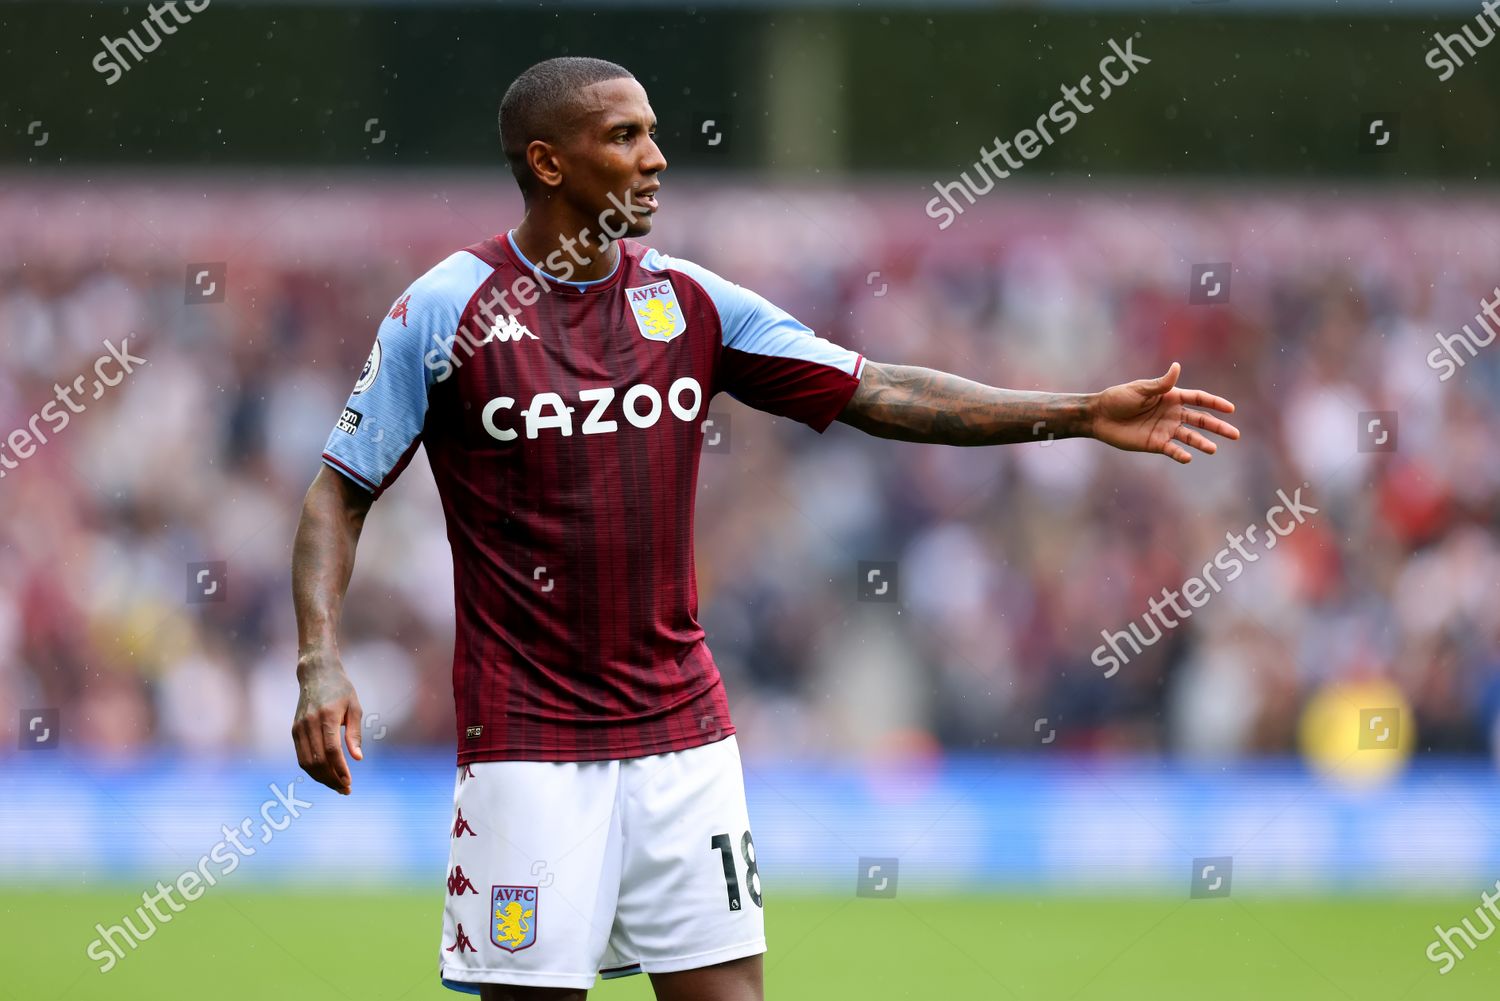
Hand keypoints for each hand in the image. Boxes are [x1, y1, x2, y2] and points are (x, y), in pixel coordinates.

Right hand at [292, 651, 364, 794]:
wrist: (315, 673)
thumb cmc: (340, 689)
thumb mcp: (354, 707)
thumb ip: (355, 733)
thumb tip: (357, 758)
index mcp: (327, 716)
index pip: (331, 750)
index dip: (340, 769)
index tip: (349, 782)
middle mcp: (309, 723)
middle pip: (318, 760)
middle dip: (332, 779)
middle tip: (346, 789)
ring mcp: (299, 728)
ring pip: (306, 762)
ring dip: (321, 778)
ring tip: (337, 786)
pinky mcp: (294, 730)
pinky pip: (301, 756)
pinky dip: (312, 770)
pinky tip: (325, 775)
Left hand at [1090, 362, 1239, 463]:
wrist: (1100, 417)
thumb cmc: (1118, 398)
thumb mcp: (1140, 389)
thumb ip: (1160, 384)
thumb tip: (1177, 366)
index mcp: (1171, 397)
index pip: (1199, 399)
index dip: (1215, 403)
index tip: (1230, 409)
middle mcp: (1172, 414)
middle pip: (1201, 420)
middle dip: (1218, 427)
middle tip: (1235, 434)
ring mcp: (1165, 429)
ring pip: (1190, 437)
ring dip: (1202, 443)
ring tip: (1213, 449)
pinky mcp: (1156, 443)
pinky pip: (1173, 450)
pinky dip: (1180, 454)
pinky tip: (1188, 458)